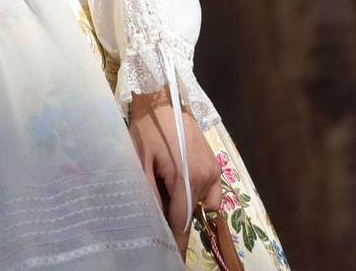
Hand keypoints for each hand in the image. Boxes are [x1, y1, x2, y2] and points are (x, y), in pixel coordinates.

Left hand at [127, 93, 218, 254]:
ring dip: (186, 207)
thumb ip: (149, 191)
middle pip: (191, 213)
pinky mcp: (216, 166)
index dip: (176, 239)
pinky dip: (199, 197)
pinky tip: (183, 187)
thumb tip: (154, 219)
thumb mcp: (139, 159)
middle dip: (176, 222)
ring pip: (202, 205)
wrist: (164, 101)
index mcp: (184, 176)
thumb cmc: (147, 128)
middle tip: (158, 221)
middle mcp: (205, 176)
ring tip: (166, 194)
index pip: (181, 218)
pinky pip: (212, 194)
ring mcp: (214, 171)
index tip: (171, 254)